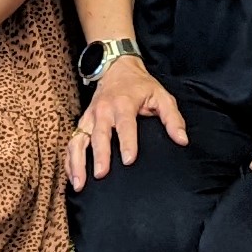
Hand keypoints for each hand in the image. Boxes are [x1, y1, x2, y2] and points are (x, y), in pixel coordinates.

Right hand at [67, 56, 187, 190]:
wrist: (117, 68)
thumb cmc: (141, 86)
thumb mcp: (162, 96)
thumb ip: (172, 119)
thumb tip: (182, 140)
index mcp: (123, 103)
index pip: (125, 125)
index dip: (127, 142)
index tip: (129, 160)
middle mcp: (103, 111)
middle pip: (99, 135)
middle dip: (99, 155)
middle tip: (101, 174)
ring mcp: (90, 117)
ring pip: (79, 140)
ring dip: (77, 161)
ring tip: (79, 183)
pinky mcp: (82, 122)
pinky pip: (72, 142)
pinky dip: (69, 159)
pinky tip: (72, 176)